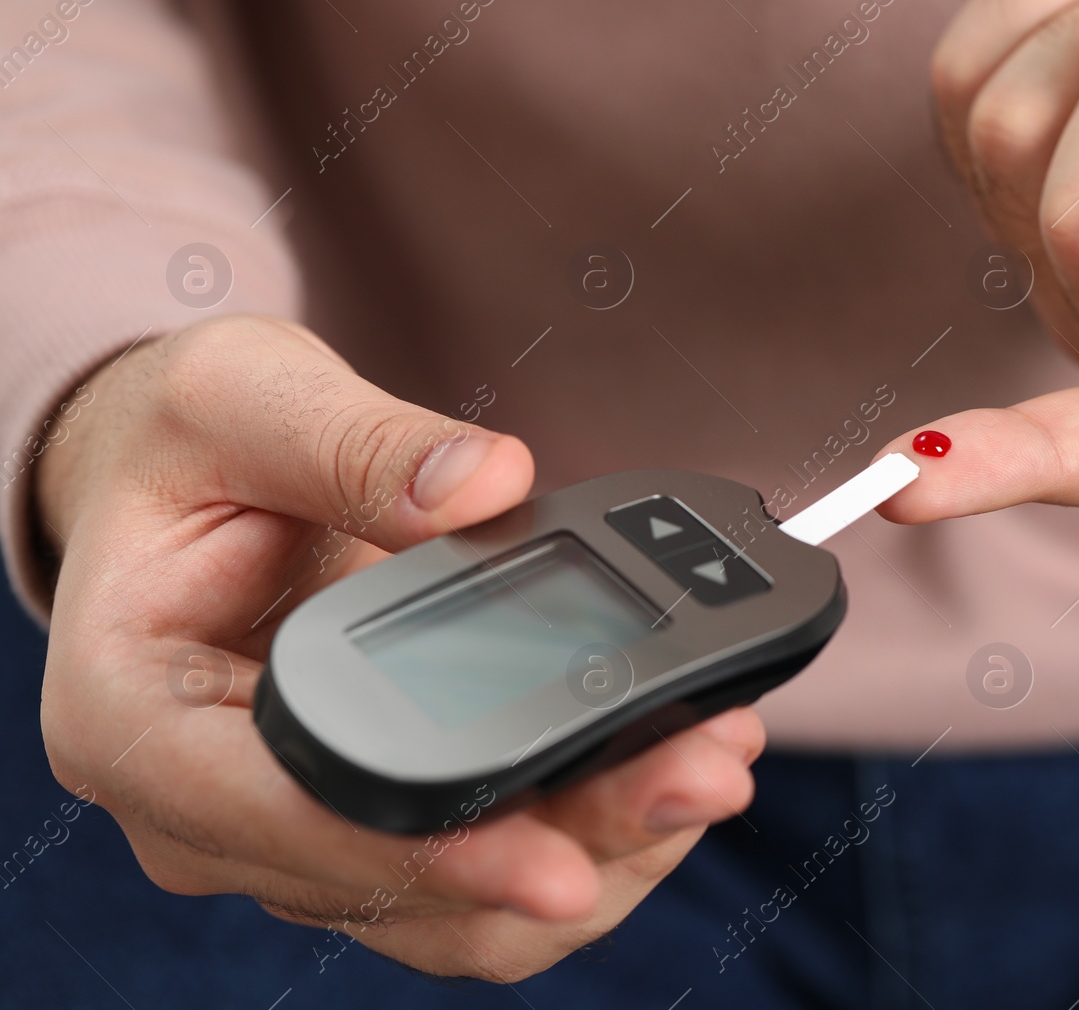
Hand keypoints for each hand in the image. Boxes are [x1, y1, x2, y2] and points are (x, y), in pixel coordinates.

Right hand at [35, 314, 764, 979]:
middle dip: (572, 841)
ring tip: (711, 758)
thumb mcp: (244, 397)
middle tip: (705, 772)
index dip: (436, 853)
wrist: (185, 483)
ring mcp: (297, 833)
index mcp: (138, 717)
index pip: (294, 823)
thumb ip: (359, 442)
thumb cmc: (188, 447)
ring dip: (603, 852)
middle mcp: (213, 808)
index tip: (562, 859)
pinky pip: (485, 874)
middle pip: (409, 881)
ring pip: (465, 909)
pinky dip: (584, 834)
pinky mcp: (370, 827)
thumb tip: (490, 487)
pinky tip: (663, 760)